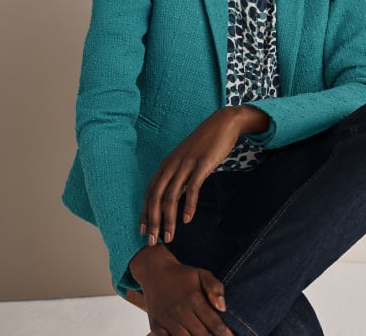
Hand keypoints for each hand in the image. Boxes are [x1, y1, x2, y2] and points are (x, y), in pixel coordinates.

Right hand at [130, 245, 233, 335]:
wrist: (154, 272)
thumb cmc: (182, 275)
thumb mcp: (202, 274)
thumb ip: (215, 287)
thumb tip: (223, 307)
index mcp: (194, 298)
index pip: (214, 324)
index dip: (225, 334)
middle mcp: (180, 311)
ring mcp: (167, 321)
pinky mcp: (156, 327)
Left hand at [139, 106, 243, 245]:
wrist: (222, 124)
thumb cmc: (204, 144)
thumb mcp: (186, 158)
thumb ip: (178, 174)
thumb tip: (174, 195)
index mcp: (166, 164)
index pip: (149, 192)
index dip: (144, 213)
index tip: (143, 232)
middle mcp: (172, 164)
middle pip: (156, 196)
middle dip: (153, 221)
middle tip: (153, 242)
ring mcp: (186, 164)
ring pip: (171, 195)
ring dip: (168, 219)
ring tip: (169, 237)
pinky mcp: (202, 164)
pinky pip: (192, 187)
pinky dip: (188, 205)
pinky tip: (187, 219)